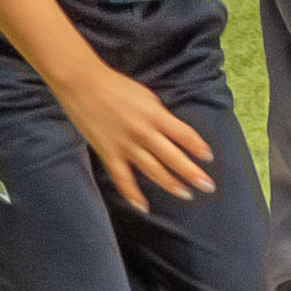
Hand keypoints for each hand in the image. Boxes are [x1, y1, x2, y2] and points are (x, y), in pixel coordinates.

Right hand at [59, 63, 213, 206]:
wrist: (82, 83)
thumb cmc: (115, 86)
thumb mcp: (146, 96)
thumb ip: (159, 116)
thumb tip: (172, 132)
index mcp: (156, 115)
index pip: (184, 135)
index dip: (198, 147)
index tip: (208, 158)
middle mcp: (144, 132)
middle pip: (174, 157)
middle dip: (192, 173)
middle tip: (208, 186)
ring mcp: (126, 145)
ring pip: (153, 170)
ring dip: (171, 184)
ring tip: (185, 194)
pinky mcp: (109, 153)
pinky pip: (123, 178)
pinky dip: (133, 194)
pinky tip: (143, 206)